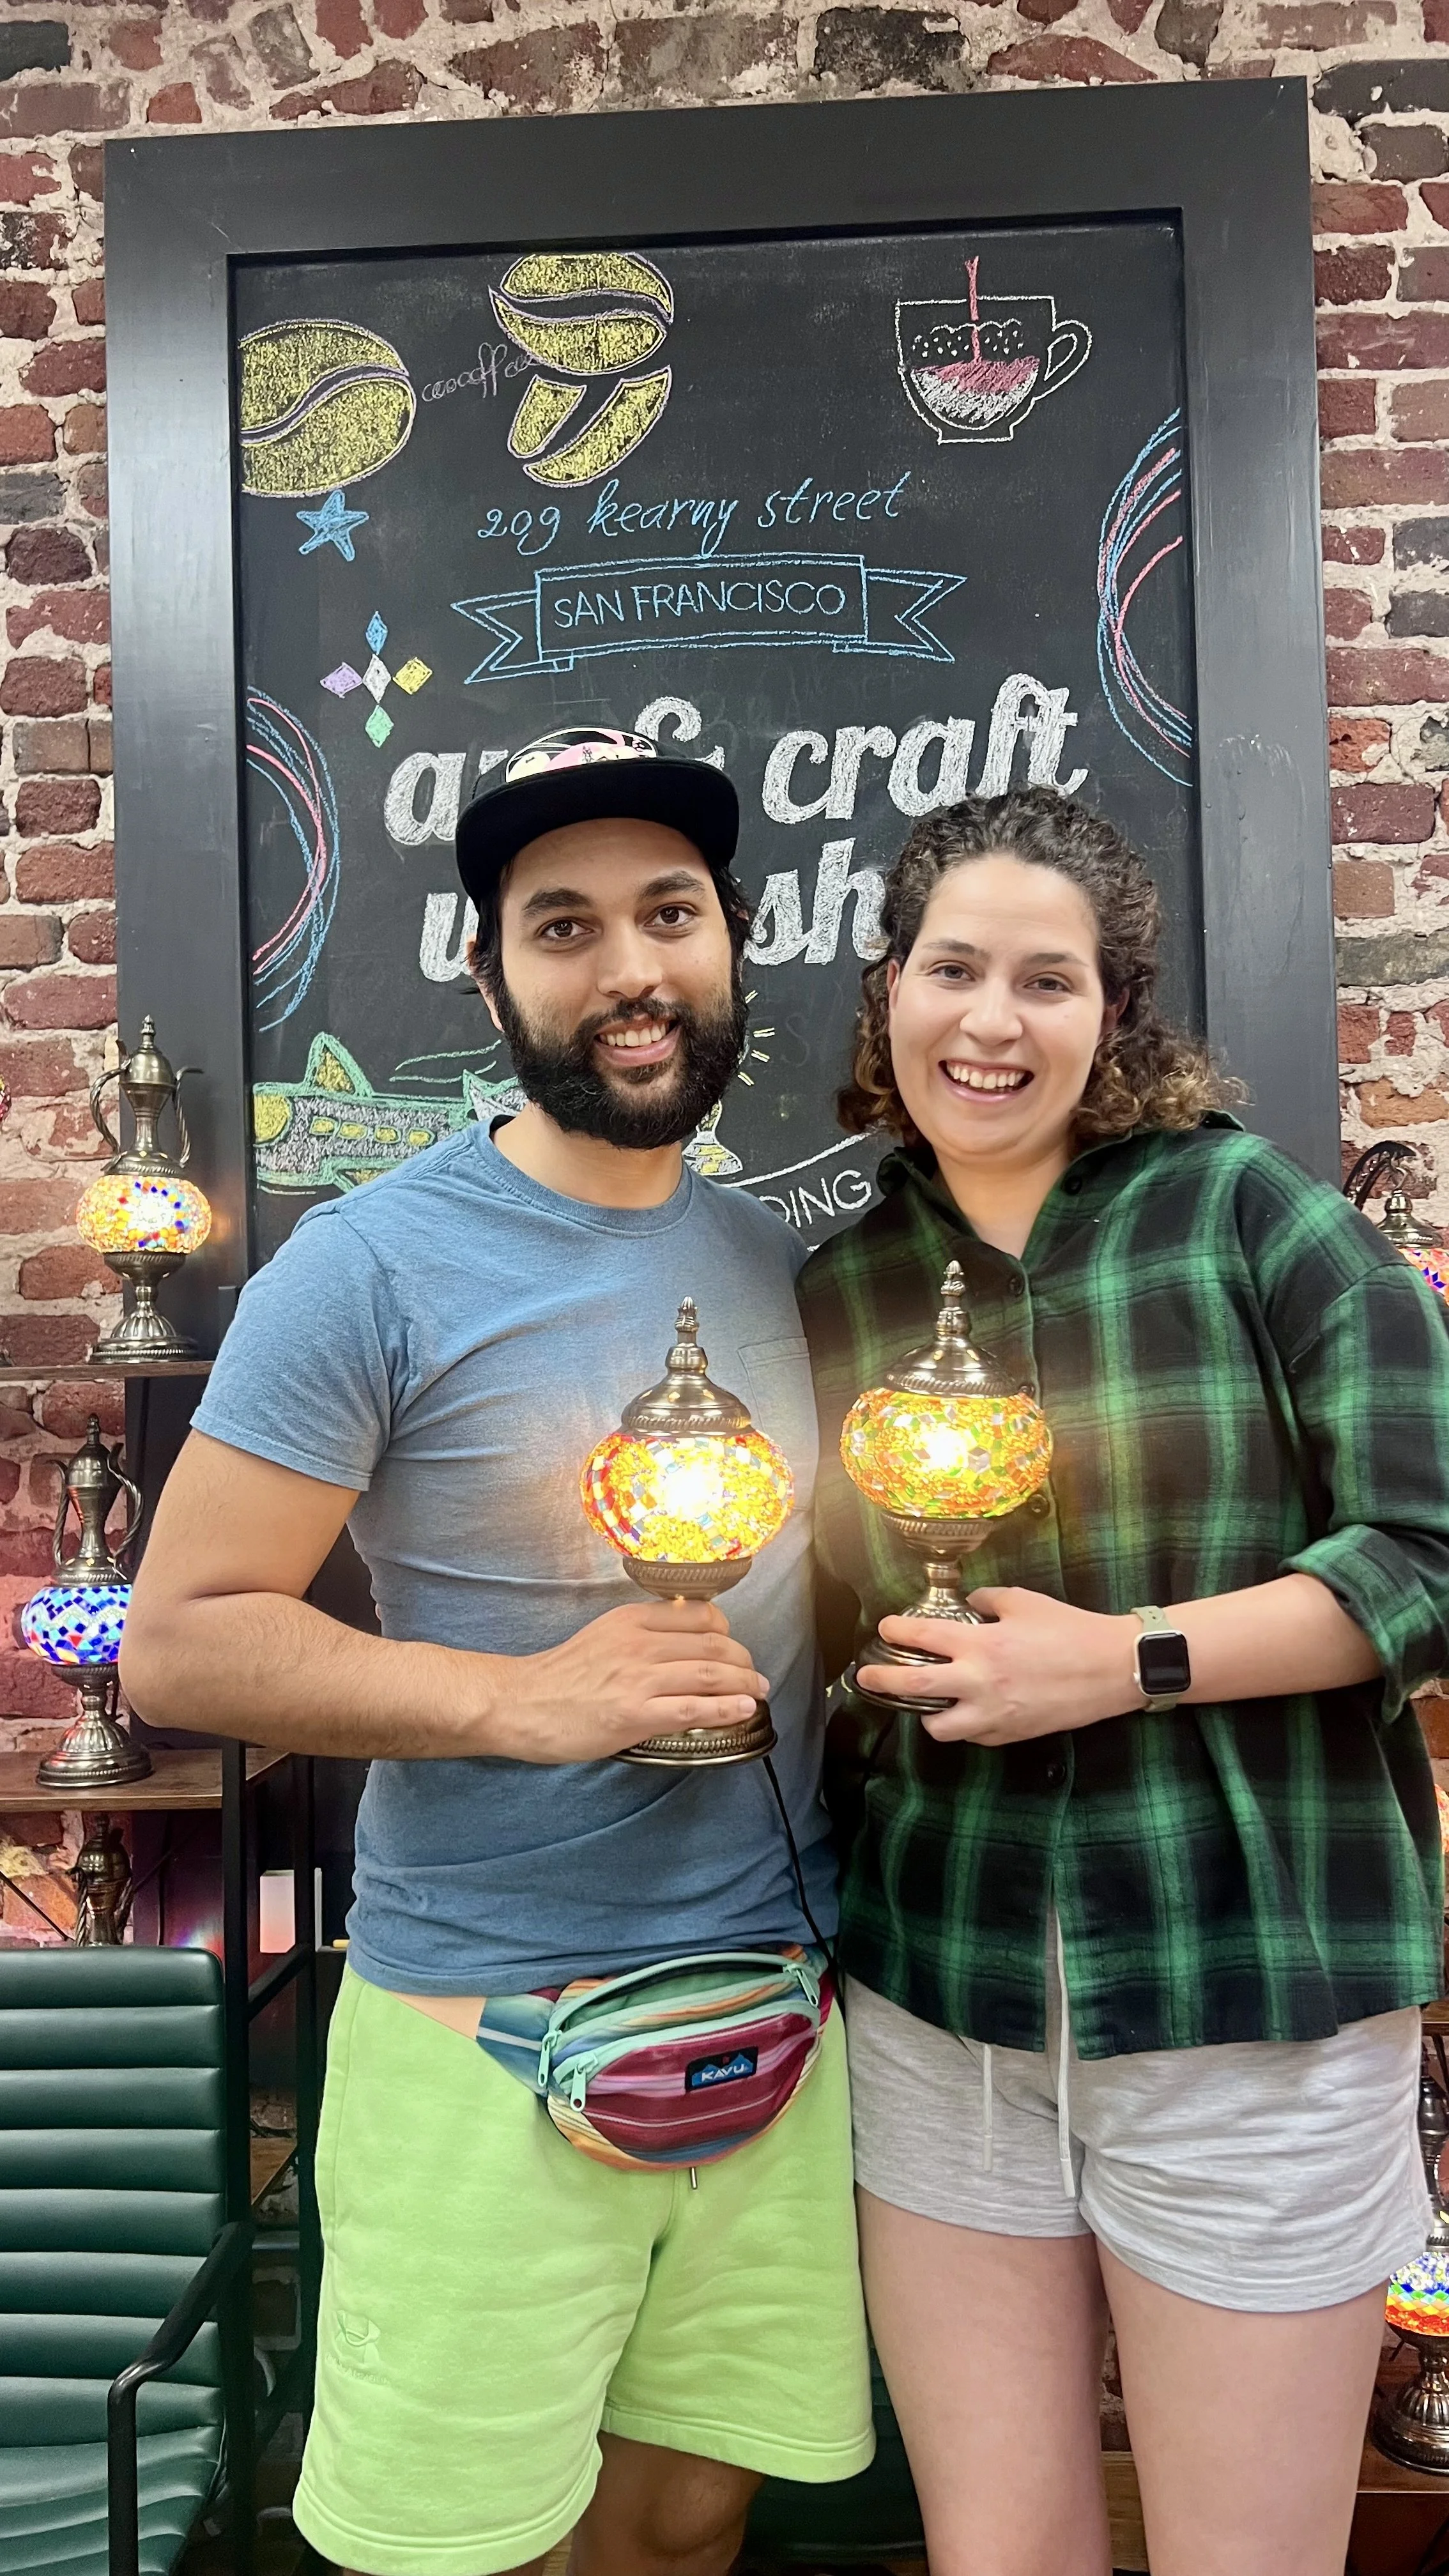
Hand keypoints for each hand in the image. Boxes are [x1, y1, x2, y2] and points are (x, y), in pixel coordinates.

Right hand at [493, 1598, 769, 1763]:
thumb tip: (683, 1641)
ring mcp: (637, 1679)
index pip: (699, 1615)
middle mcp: (639, 1643)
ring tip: (759, 1692)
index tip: (733, 1647)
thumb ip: (641, 1634)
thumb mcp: (603, 1636)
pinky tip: (745, 1710)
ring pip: (710, 1675)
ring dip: (745, 1685)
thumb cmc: (560, 1676)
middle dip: (743, 1661)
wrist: (521, 1704)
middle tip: (755, 1675)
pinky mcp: (634, 1714)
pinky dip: (726, 1709)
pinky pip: (693, 1709)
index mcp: (632, 1620)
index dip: (727, 1632)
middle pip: (713, 1645)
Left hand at [857, 1588, 1140, 1745]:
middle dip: (882, 1680)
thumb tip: (968, 1604)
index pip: (923, 1637)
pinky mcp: (1010, 1735)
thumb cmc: (1070, 1630)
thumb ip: (988, 1600)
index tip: (886, 1628)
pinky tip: (968, 1710)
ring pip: (939, 1727)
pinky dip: (964, 1725)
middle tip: (866, 1677)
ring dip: (926, 1714)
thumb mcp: (1024, 1601)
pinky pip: (973, 1736)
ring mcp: (994, 1714)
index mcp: (982, 1644)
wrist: (1112, 1669)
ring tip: (926, 1702)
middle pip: (914, 1687)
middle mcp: (980, 1683)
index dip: (897, 1631)